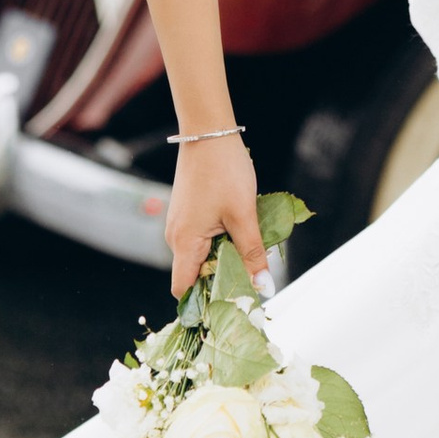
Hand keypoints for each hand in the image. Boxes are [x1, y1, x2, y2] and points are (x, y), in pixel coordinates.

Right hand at [165, 128, 269, 299]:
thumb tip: (263, 288)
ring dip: (224, 259)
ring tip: (250, 252)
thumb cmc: (224, 170)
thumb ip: (252, 254)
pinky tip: (240, 233)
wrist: (208, 131)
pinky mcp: (188, 214)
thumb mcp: (244, 216)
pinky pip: (202, 240)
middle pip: (194, 275)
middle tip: (252, 278)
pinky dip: (220, 243)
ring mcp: (180, 224)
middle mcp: (175, 237)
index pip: (184, 290)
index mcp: (183, 242)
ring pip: (201, 257)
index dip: (204, 303)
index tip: (230, 305)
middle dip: (221, 280)